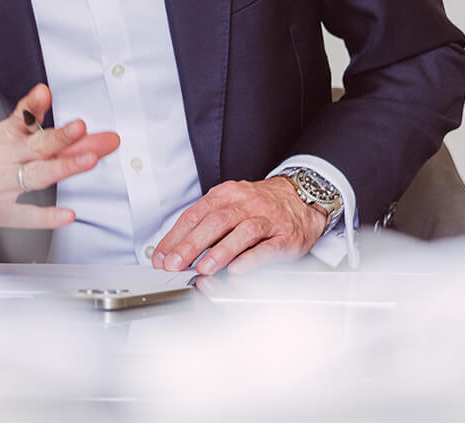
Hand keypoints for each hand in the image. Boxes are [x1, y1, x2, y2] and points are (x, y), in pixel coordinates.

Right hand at [0, 83, 119, 248]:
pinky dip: (47, 216)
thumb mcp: (1, 137)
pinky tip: (67, 214)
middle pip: (35, 145)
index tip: (45, 93)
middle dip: (62, 136)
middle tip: (82, 128)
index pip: (22, 117)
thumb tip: (45, 91)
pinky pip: (25, 216)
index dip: (34, 105)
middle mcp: (3, 158)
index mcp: (4, 138)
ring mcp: (0, 186)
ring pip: (35, 176)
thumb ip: (30, 118)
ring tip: (88, 160)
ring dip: (63, 167)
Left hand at [151, 177, 326, 276]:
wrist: (302, 197)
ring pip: (241, 232)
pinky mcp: (285, 236)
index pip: (194, 215)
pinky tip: (237, 270)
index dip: (175, 237)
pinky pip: (267, 247)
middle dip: (190, 245)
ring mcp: (267, 219)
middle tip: (175, 264)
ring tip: (203, 268)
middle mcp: (245, 203)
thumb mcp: (230, 204)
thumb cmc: (261, 205)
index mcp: (226, 194)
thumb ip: (206, 223)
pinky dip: (250, 259)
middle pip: (214, 222)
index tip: (162, 256)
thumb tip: (175, 249)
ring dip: (220, 252)